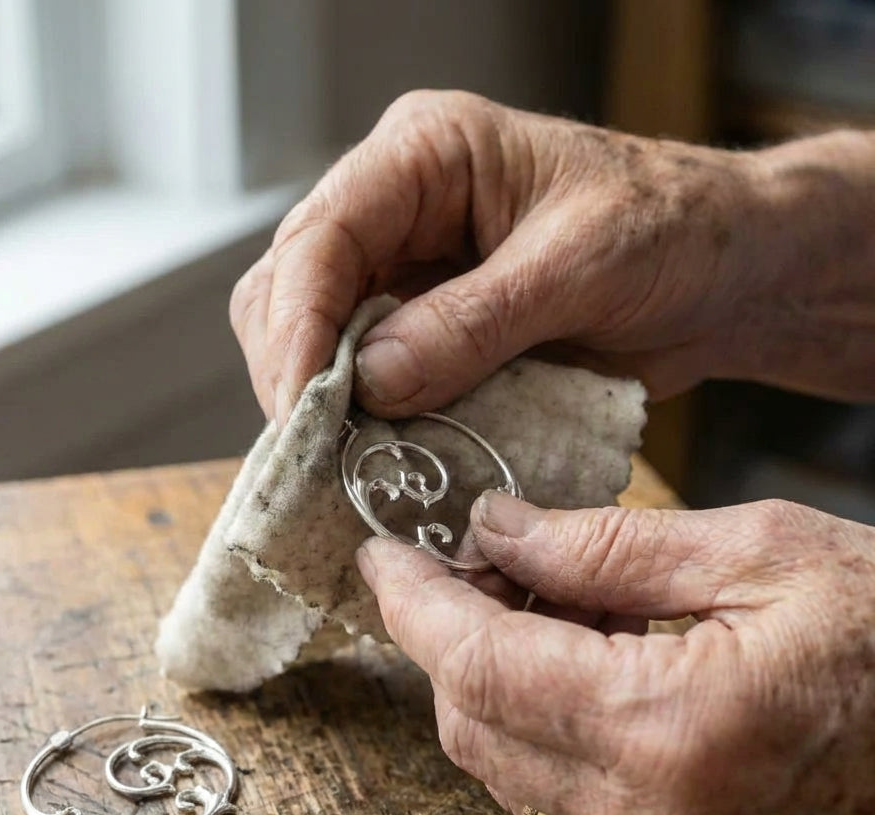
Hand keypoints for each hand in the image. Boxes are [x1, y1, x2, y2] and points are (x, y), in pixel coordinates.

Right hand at [230, 89, 874, 424]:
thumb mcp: (579, 267)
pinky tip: (376, 454)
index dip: (298, 327)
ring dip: (322, 404)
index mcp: (426, 154)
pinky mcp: (423, 328)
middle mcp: (396, 207)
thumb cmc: (671, 232)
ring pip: (314, 337)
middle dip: (295, 371)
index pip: (321, 235)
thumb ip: (473, 324)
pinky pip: (364, 376)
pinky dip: (363, 420)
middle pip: (291, 287)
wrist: (722, 273)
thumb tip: (371, 384)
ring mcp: (404, 269)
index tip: (304, 412)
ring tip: (343, 462)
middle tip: (317, 453)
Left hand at [355, 491, 874, 814]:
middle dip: (446, 635)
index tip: (383, 554)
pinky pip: (557, 798)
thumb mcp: (759, 551)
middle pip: (475, 724)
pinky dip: (538, 722)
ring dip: (490, 677)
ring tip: (537, 597)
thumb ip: (605, 546)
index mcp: (675, 727)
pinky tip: (575, 659)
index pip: (480, 667)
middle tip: (467, 559)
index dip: (414, 605)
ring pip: (505, 767)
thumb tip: (494, 530)